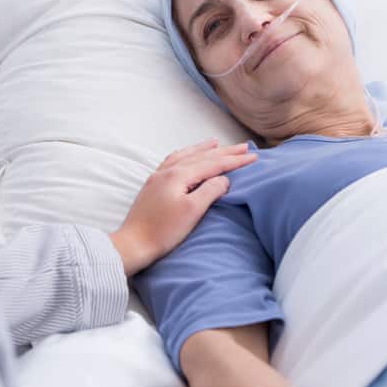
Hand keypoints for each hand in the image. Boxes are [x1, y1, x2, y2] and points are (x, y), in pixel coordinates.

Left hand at [110, 139, 256, 275]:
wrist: (133, 244)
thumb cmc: (163, 231)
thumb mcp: (192, 211)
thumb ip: (210, 191)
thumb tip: (223, 179)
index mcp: (178, 175)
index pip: (213, 164)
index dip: (235, 160)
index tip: (253, 156)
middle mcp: (167, 171)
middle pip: (201, 156)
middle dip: (224, 152)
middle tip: (244, 147)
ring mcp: (158, 177)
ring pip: (185, 156)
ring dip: (203, 149)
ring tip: (216, 143)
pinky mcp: (152, 186)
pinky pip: (173, 161)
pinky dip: (186, 155)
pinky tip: (188, 157)